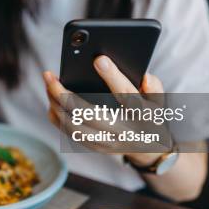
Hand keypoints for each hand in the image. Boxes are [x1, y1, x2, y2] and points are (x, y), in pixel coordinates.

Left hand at [43, 55, 169, 161]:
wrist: (149, 149)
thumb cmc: (151, 117)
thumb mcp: (159, 101)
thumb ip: (154, 87)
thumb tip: (144, 76)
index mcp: (142, 117)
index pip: (127, 95)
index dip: (113, 77)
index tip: (99, 59)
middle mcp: (122, 132)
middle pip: (88, 113)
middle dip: (64, 93)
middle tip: (50, 75)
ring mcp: (106, 143)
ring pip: (73, 125)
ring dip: (56, 104)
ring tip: (48, 84)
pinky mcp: (95, 147)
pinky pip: (70, 132)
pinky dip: (57, 116)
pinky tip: (51, 100)